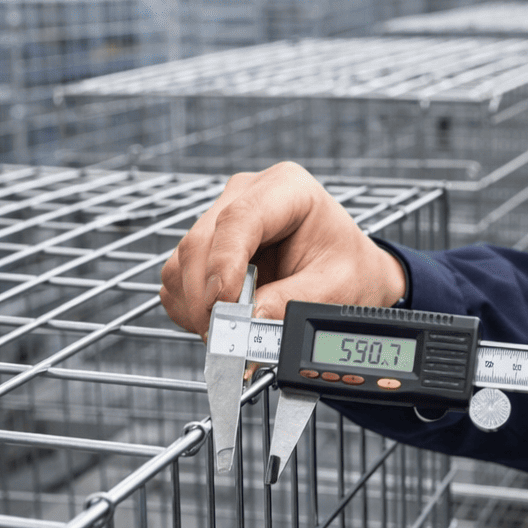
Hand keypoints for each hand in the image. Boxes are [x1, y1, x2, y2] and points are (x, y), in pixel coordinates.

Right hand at [159, 162, 407, 336]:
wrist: (349, 271)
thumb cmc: (349, 269)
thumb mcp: (338, 287)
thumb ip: (293, 302)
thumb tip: (248, 323)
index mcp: (286, 188)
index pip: (239, 218)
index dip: (223, 262)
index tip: (223, 303)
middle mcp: (246, 195)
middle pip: (200, 242)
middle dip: (206, 297)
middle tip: (226, 339)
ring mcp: (220, 218)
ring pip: (181, 263)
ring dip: (196, 307)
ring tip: (233, 332)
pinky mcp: (206, 247)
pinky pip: (178, 279)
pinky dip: (190, 308)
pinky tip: (223, 320)